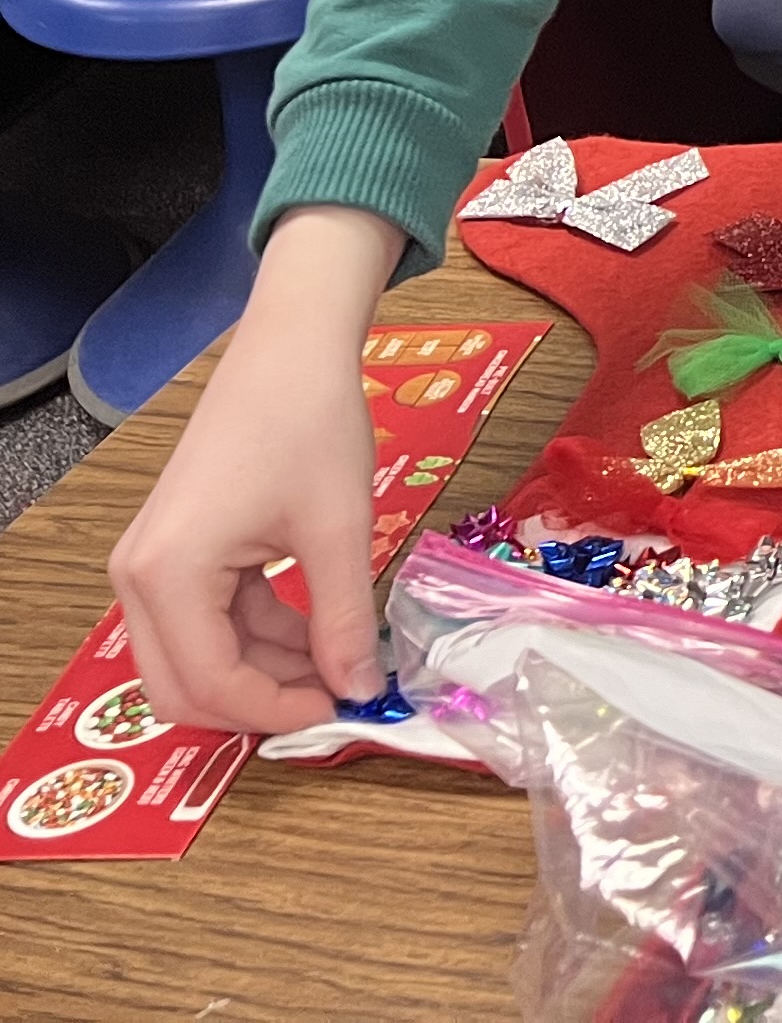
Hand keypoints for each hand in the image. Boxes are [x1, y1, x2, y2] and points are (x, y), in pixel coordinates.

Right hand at [108, 205, 405, 733]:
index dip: (277, 710)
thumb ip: (344, 619)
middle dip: (259, 702)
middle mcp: (140, 579)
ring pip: (197, 658)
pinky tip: (320, 631)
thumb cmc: (311, 425)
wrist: (290, 350)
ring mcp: (151, 567)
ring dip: (264, 671)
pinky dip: (260, 637)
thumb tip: (361, 691)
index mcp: (167, 575)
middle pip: (184, 686)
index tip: (343, 709)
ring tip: (342, 663)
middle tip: (337, 697)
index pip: (211, 683)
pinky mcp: (175, 555)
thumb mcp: (339, 529)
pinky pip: (209, 622)